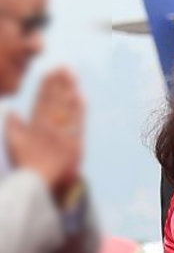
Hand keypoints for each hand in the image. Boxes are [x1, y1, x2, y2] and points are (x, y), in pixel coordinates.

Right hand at [6, 68, 84, 190]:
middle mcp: (48, 128)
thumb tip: (12, 111)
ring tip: (72, 76)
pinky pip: (78, 123)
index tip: (49, 72)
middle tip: (65, 68)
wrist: (40, 184)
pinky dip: (79, 109)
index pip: (41, 102)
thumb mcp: (14, 145)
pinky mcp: (74, 142)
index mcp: (34, 127)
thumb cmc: (27, 164)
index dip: (46, 86)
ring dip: (69, 91)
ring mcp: (62, 135)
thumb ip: (14, 127)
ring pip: (66, 109)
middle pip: (55, 101)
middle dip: (59, 83)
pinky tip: (81, 96)